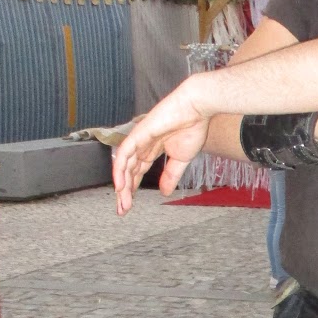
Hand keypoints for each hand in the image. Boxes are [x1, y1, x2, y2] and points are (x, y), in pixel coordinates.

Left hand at [113, 81, 210, 213]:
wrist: (197, 108)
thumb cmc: (193, 127)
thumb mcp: (181, 159)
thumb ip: (171, 175)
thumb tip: (164, 192)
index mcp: (151, 150)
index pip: (136, 172)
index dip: (132, 188)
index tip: (129, 205)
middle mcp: (142, 145)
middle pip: (128, 171)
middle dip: (125, 191)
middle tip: (123, 209)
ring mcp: (139, 139)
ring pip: (124, 164)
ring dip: (122, 184)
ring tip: (122, 201)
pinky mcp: (139, 133)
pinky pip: (124, 153)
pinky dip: (120, 168)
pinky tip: (120, 184)